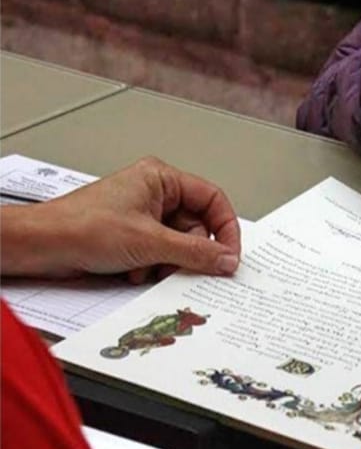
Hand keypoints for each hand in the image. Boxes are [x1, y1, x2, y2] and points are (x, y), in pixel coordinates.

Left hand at [1, 157, 240, 279]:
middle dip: (189, 253)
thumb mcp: (150, 241)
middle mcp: (155, 194)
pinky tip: (135, 270)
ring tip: (148, 267)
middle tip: (188, 269)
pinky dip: (153, 267)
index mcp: (161, 178)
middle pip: (197, 227)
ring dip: (168, 263)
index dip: (225, 228)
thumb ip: (195, 252)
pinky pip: (162, 254)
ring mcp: (144, 216)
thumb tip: (226, 259)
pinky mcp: (134, 236)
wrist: (41, 245)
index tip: (230, 255)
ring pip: (179, 245)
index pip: (212, 199)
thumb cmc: (81, 226)